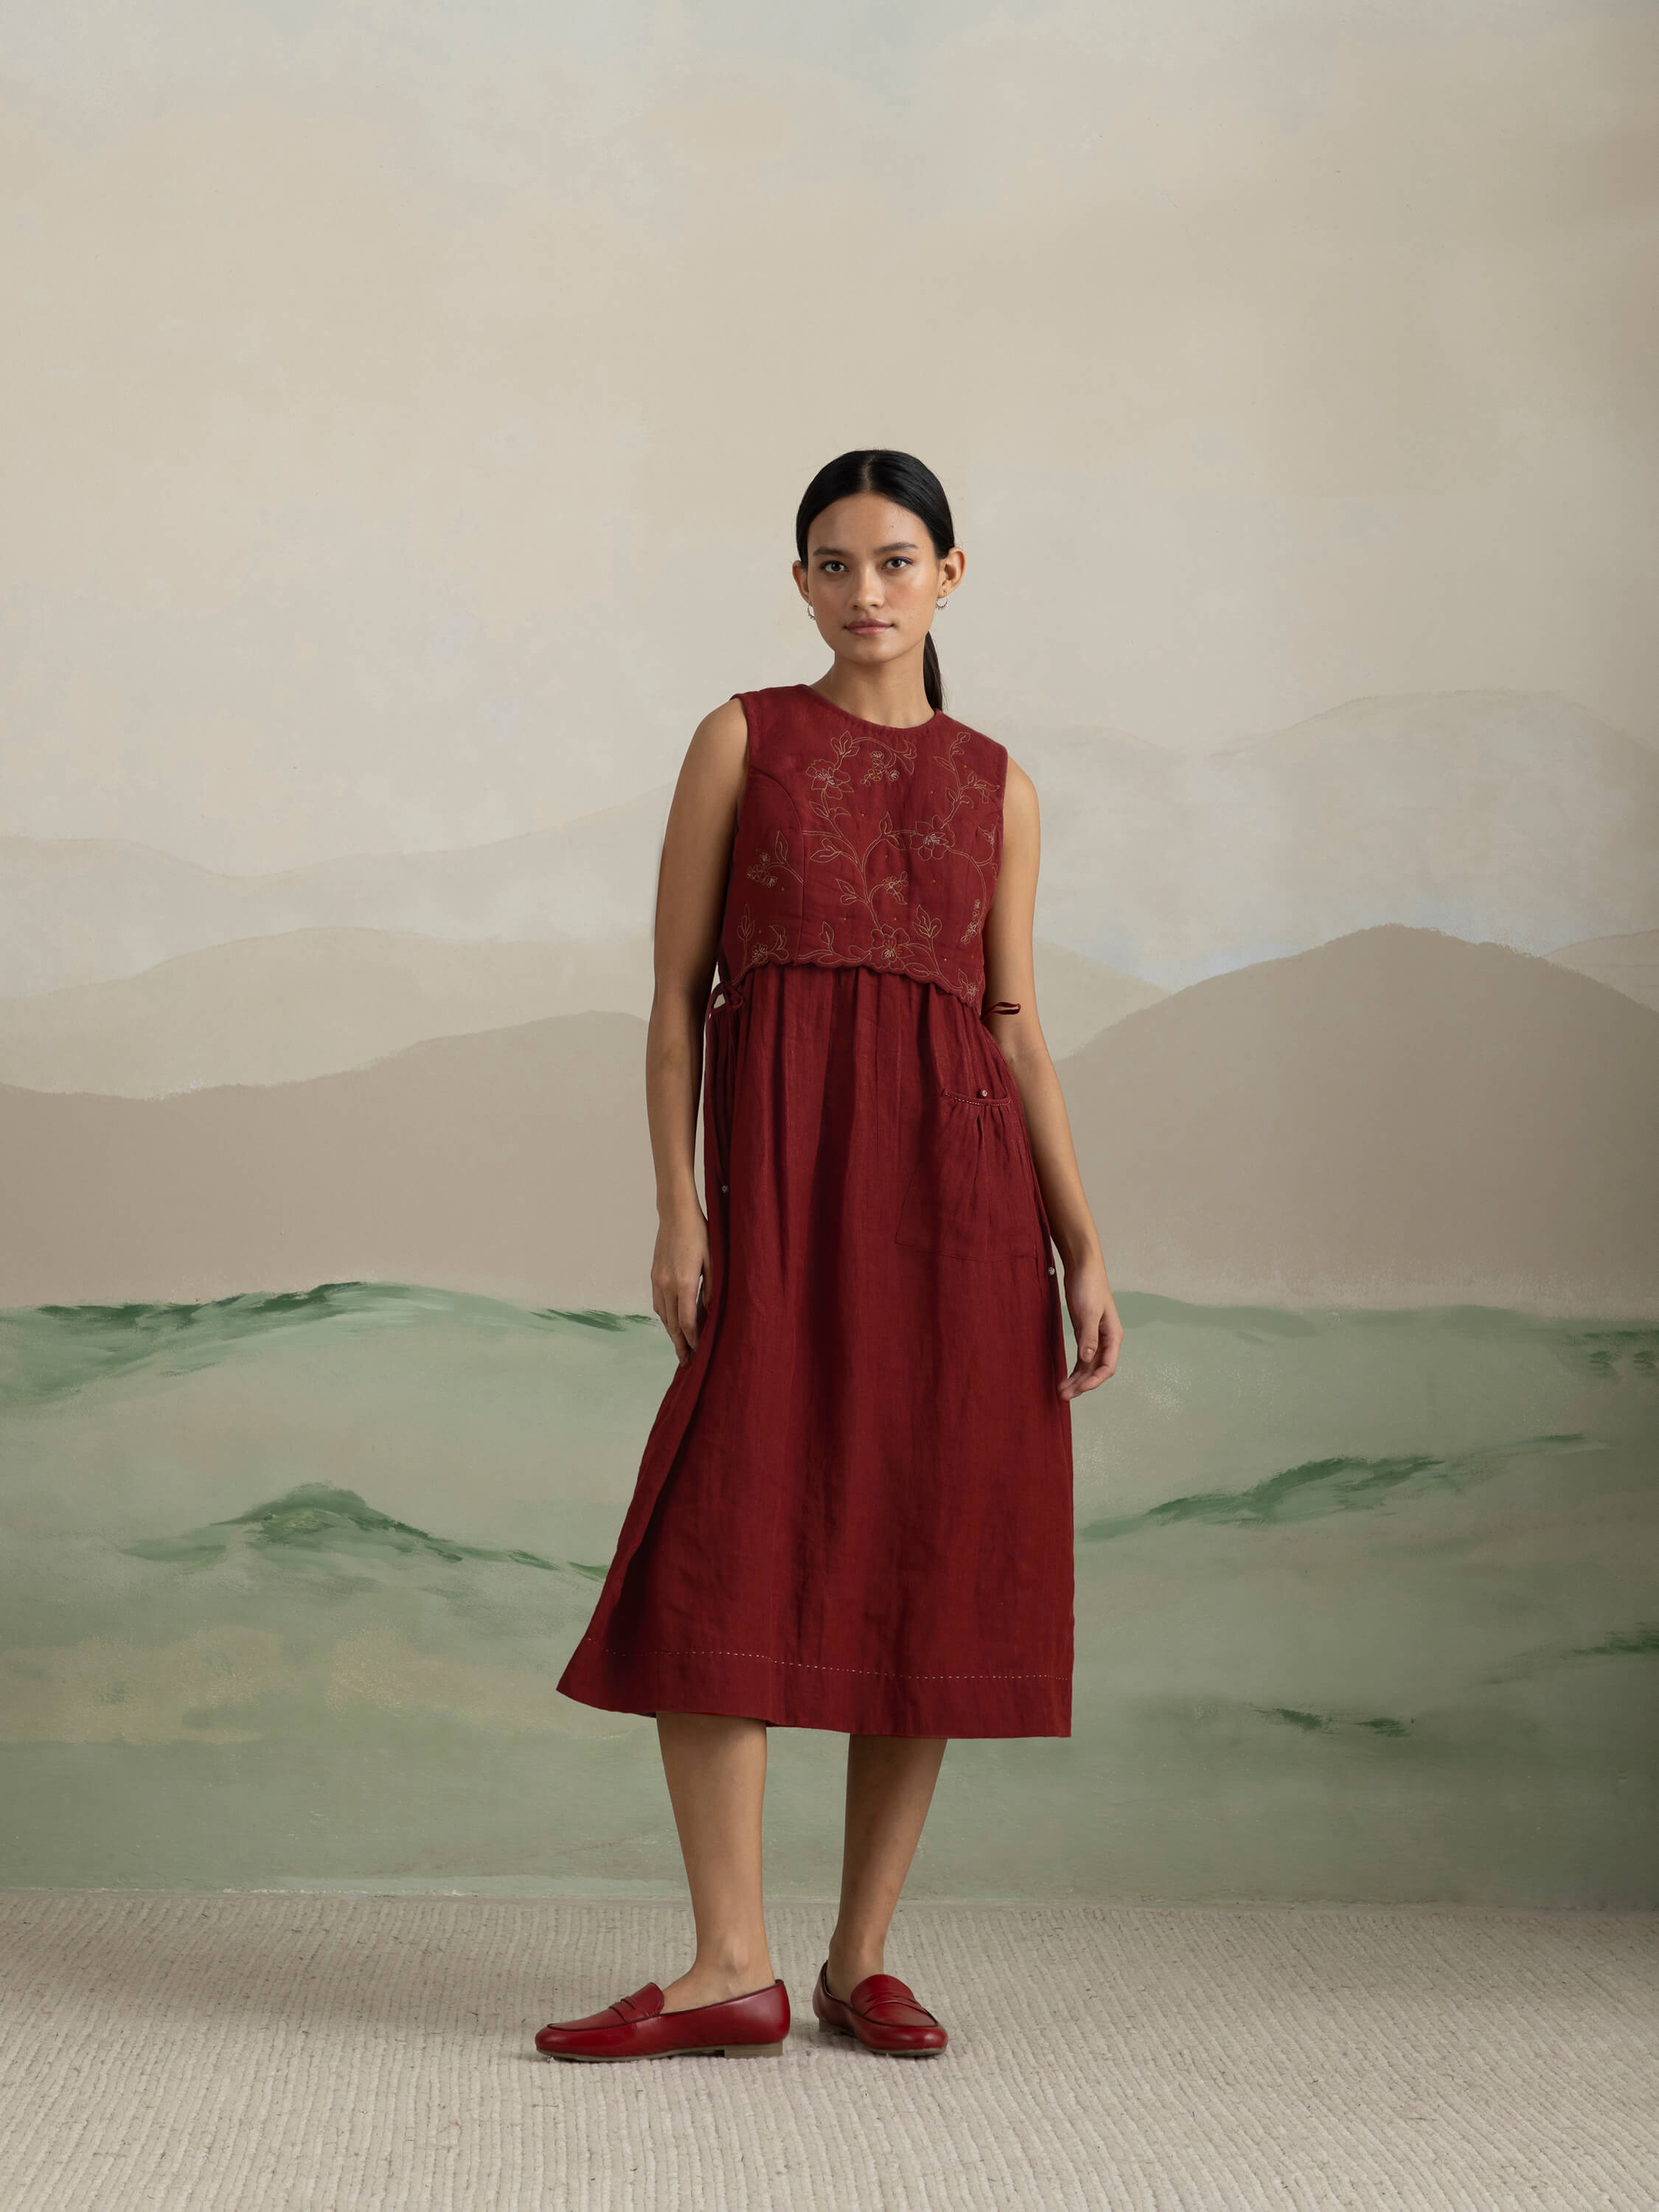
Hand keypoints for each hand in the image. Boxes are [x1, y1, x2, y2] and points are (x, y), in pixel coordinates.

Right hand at [652, 1203, 710, 1363]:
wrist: (676, 1214)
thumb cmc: (700, 1234)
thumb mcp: (713, 1261)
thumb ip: (712, 1289)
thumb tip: (712, 1314)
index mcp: (685, 1282)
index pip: (688, 1321)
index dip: (693, 1339)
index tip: (697, 1353)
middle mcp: (667, 1285)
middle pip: (673, 1323)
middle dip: (680, 1344)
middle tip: (686, 1361)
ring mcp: (658, 1280)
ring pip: (663, 1316)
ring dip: (672, 1333)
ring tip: (681, 1346)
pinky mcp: (654, 1275)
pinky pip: (658, 1304)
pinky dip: (665, 1317)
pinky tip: (672, 1323)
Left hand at [1058, 1254, 1120, 1397]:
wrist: (1082, 1267)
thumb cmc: (1089, 1287)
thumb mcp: (1089, 1312)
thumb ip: (1089, 1336)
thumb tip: (1087, 1359)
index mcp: (1113, 1336)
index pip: (1107, 1366)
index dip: (1094, 1380)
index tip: (1079, 1389)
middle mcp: (1106, 1340)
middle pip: (1096, 1370)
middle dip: (1082, 1384)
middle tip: (1063, 1395)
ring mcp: (1095, 1338)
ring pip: (1088, 1366)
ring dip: (1076, 1379)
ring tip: (1061, 1391)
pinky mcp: (1084, 1333)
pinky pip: (1081, 1358)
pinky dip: (1074, 1369)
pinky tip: (1065, 1377)